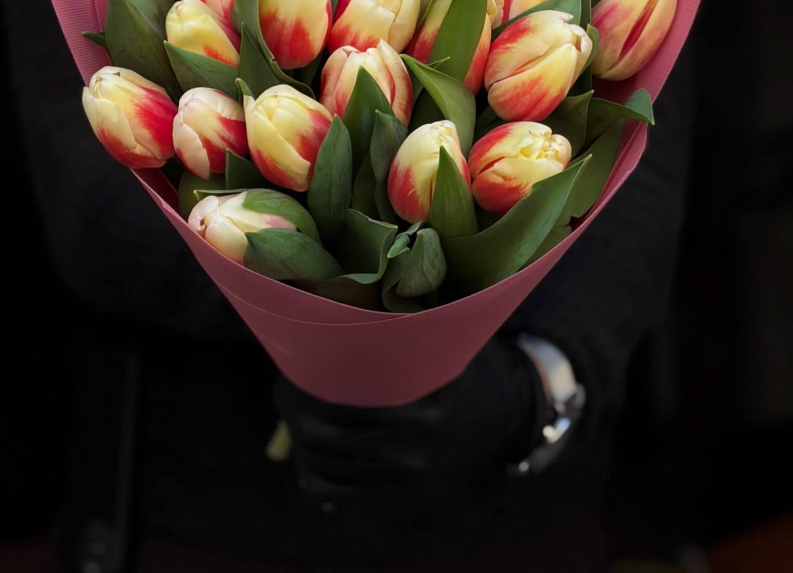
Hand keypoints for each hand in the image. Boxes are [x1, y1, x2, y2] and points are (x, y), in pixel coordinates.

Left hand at [272, 333, 548, 504]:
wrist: (508, 418)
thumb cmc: (469, 366)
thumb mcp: (444, 345)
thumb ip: (402, 333)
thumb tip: (343, 298)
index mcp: (423, 411)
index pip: (346, 406)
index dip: (308, 386)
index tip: (292, 364)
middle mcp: (411, 453)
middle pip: (327, 438)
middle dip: (295, 410)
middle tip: (284, 385)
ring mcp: (403, 480)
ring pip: (326, 467)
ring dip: (299, 439)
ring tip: (291, 410)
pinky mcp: (397, 495)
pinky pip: (337, 493)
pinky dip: (313, 473)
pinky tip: (305, 451)